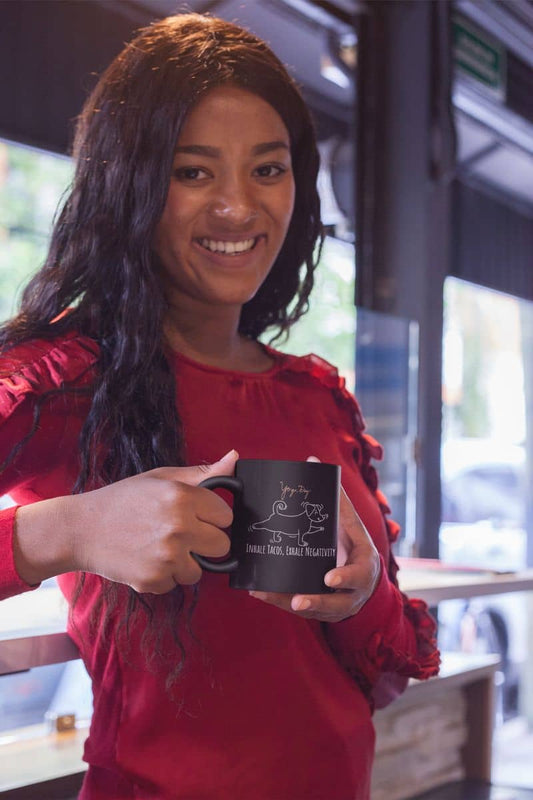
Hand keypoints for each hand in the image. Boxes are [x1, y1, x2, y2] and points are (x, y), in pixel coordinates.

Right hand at [14, 450, 238, 593]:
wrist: (81, 529)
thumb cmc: (123, 500)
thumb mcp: (160, 479)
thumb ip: (201, 474)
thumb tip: (235, 460)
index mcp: (182, 497)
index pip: (226, 516)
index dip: (212, 517)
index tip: (196, 517)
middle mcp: (179, 527)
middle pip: (221, 545)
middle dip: (204, 542)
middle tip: (179, 535)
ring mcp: (167, 556)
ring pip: (199, 570)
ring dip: (183, 563)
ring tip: (157, 547)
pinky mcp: (154, 580)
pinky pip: (175, 584)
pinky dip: (163, 577)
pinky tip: (144, 560)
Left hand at [249, 457, 380, 622]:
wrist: (363, 579)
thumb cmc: (353, 544)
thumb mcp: (351, 522)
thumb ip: (335, 496)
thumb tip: (312, 460)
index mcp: (363, 567)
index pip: (357, 576)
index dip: (344, 578)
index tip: (329, 578)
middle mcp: (351, 592)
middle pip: (335, 604)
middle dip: (315, 601)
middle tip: (297, 600)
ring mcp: (335, 605)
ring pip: (313, 610)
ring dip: (287, 603)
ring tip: (265, 593)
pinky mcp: (318, 610)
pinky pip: (299, 610)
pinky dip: (278, 602)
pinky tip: (259, 592)